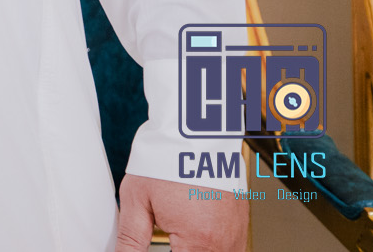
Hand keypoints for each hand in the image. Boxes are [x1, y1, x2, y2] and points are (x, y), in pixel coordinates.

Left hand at [116, 173, 246, 251]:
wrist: (194, 132)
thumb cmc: (166, 160)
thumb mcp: (137, 201)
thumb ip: (131, 239)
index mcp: (198, 241)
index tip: (160, 246)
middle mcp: (223, 242)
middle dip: (180, 251)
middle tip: (168, 240)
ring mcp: (236, 234)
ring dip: (194, 250)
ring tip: (178, 232)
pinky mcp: (241, 225)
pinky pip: (230, 249)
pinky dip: (211, 247)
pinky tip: (195, 234)